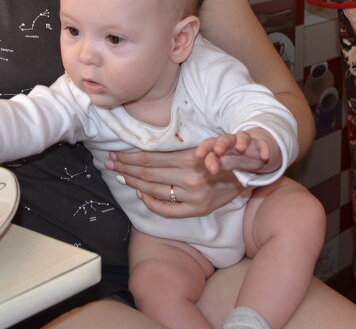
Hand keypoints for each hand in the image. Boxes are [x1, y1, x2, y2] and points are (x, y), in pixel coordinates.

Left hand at [107, 147, 241, 217]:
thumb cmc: (220, 154)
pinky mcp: (196, 210)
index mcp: (189, 159)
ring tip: (119, 175)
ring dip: (133, 183)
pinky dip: (150, 202)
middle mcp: (190, 179)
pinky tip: (139, 194)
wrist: (246, 173)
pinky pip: (167, 209)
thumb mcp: (199, 144)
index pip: (149, 159)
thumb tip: (143, 153)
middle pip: (147, 174)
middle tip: (109, 163)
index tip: (114, 153)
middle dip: (125, 168)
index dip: (129, 157)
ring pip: (153, 190)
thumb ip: (175, 150)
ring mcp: (193, 197)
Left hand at [196, 131, 276, 174]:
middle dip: (222, 144)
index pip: (210, 143)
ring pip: (243, 137)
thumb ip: (214, 165)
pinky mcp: (260, 145)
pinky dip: (264, 149)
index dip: (205, 148)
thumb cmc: (233, 157)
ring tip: (241, 148)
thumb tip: (209, 170)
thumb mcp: (223, 162)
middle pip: (225, 139)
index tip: (199, 155)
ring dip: (242, 141)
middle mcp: (232, 141)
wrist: (254, 151)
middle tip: (218, 151)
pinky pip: (262, 145)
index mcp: (219, 145)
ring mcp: (247, 142)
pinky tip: (264, 156)